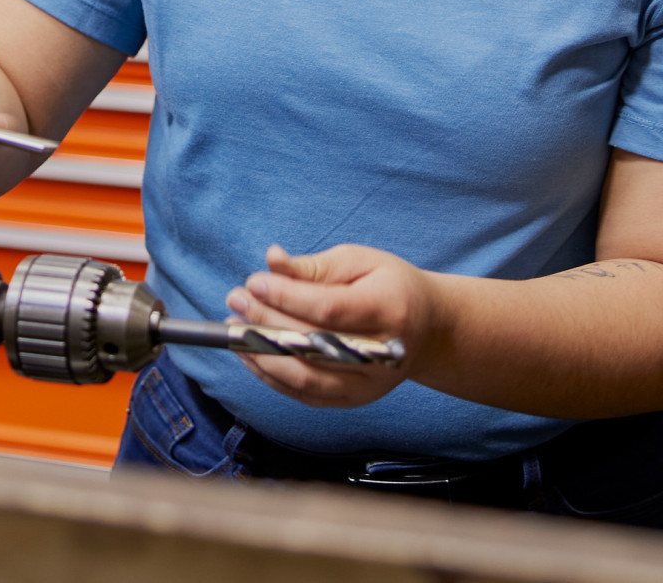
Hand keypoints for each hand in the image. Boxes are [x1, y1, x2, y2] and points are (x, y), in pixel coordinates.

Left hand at [226, 243, 442, 408]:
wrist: (427, 328)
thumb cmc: (390, 286)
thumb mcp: (360, 261)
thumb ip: (314, 266)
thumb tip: (272, 261)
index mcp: (389, 308)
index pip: (329, 309)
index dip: (286, 297)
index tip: (254, 282)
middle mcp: (381, 353)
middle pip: (312, 343)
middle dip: (266, 320)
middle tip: (236, 298)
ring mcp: (368, 383)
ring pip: (303, 377)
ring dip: (260, 353)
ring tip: (234, 327)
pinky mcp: (354, 400)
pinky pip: (303, 395)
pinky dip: (271, 375)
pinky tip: (251, 353)